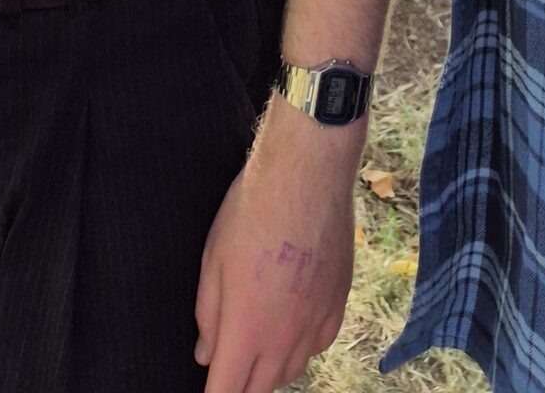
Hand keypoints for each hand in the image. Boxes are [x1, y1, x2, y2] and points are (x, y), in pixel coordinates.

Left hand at [195, 102, 360, 392]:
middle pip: (260, 388)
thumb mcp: (213, 259)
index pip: (227, 390)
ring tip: (257, 348)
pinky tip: (291, 328)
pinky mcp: (338, 302)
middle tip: (229, 365)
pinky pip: (319, 345)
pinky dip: (302, 347)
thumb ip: (208, 315)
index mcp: (247, 328)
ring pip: (292, 370)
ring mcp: (316, 321)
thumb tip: (206, 354)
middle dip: (240, 385)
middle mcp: (285, 336)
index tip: (210, 389)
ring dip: (270, 369)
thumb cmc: (252, 209)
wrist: (307, 173)